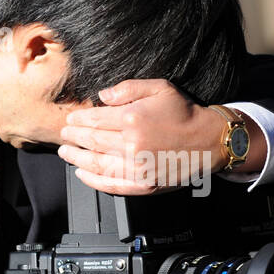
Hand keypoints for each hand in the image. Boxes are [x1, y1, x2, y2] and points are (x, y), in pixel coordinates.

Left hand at [58, 79, 258, 194]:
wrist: (208, 141)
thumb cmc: (184, 112)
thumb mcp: (159, 88)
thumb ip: (128, 88)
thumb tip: (101, 96)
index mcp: (132, 119)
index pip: (95, 119)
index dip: (79, 119)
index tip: (71, 119)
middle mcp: (131, 144)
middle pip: (93, 140)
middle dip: (74, 137)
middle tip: (64, 135)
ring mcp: (137, 167)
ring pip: (96, 163)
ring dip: (76, 158)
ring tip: (65, 153)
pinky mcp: (143, 184)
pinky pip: (111, 184)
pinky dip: (93, 181)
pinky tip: (82, 174)